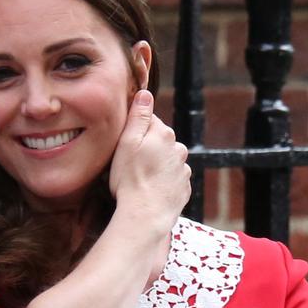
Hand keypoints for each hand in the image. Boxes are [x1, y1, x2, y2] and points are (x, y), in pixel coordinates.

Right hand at [107, 90, 190, 227]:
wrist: (145, 214)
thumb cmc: (130, 179)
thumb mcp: (126, 143)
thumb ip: (138, 116)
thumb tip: (145, 93)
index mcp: (164, 134)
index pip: (149, 121)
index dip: (134, 131)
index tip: (123, 144)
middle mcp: (178, 149)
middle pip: (159, 141)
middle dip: (147, 148)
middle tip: (128, 163)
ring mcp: (183, 170)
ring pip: (166, 160)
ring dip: (156, 165)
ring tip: (139, 179)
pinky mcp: (184, 188)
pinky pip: (171, 178)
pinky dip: (162, 181)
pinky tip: (149, 189)